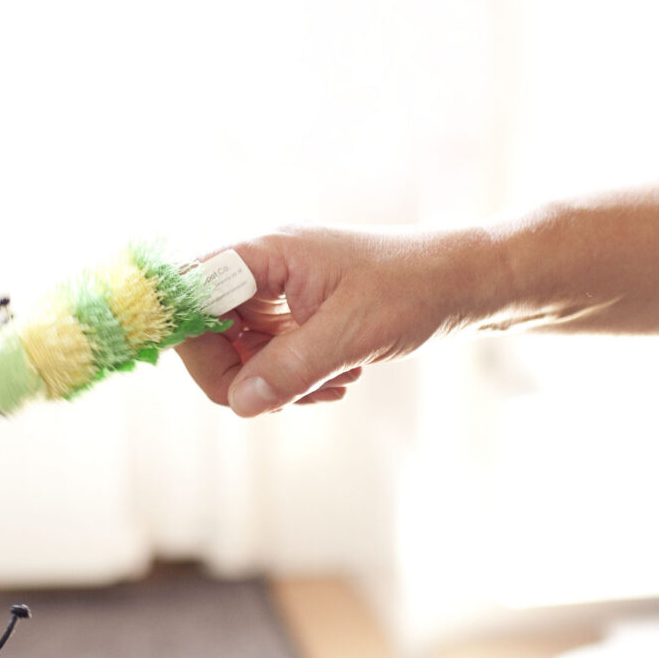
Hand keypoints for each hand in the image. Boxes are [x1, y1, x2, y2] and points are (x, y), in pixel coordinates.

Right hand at [175, 226, 494, 416]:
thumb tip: (239, 404)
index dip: (194, 340)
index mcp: (267, 253)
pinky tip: (341, 380)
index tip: (227, 383)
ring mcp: (281, 291)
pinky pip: (272, 356)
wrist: (468, 282)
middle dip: (241, 375)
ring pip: (241, 350)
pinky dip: (297, 378)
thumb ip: (290, 369)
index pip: (190, 292)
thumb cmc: (415, 290)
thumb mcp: (352, 335)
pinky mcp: (300, 313)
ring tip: (332, 383)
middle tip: (286, 397)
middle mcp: (265, 268)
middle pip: (207, 328)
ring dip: (277, 381)